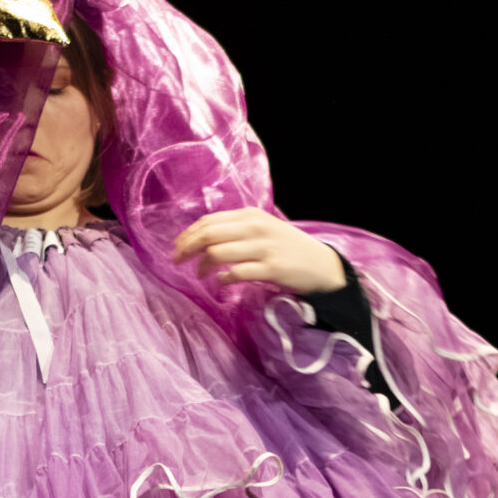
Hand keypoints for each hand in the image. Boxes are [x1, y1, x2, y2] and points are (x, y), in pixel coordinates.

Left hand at [171, 209, 345, 295]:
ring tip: (200, 275)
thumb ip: (236, 229)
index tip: (177, 247)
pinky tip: (220, 282)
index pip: (209, 221)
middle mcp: (255, 228)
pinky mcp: (271, 269)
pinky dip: (223, 279)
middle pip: (208, 235)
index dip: (188, 235)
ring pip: (218, 253)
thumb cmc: (287, 248)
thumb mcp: (263, 229)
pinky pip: (236, 274)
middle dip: (187, 249)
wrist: (321, 265)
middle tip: (176, 261)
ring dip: (202, 266)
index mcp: (251, 215)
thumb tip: (202, 238)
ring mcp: (263, 248)